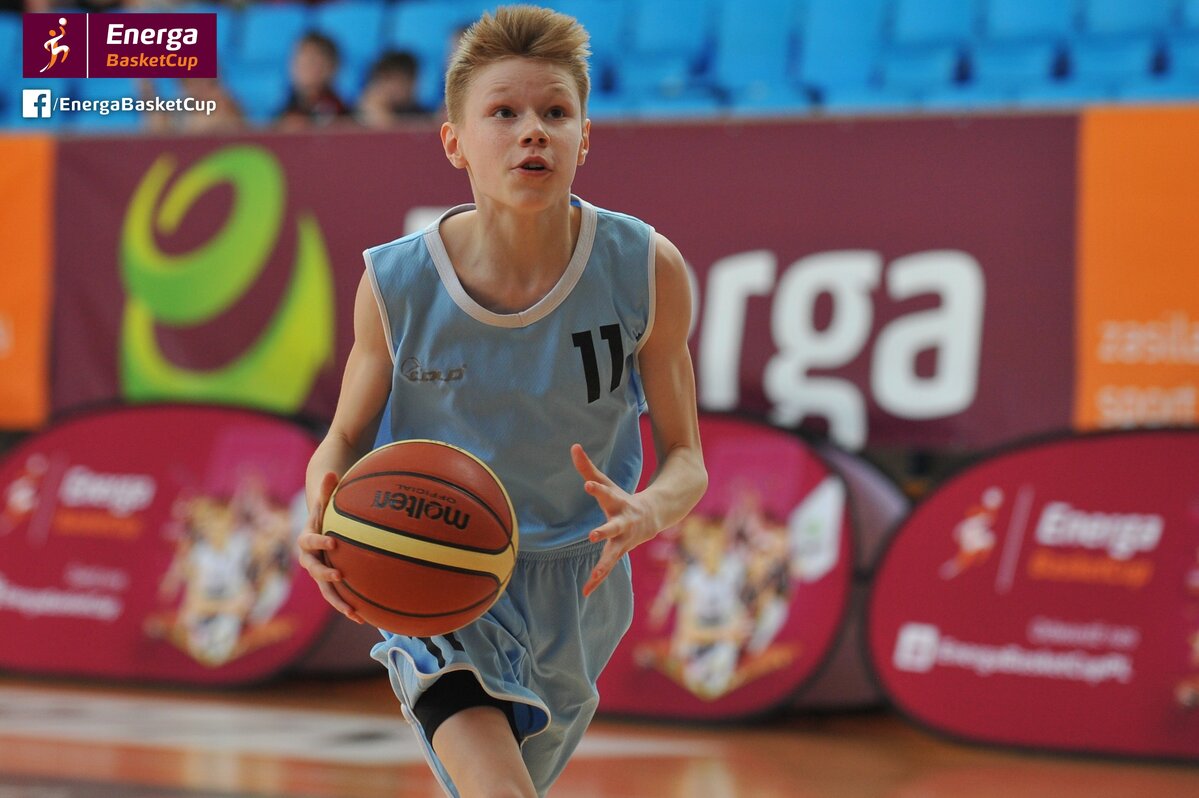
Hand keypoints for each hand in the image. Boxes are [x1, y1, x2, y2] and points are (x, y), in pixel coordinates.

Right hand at [296, 471, 364, 623]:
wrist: (318, 530)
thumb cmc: (325, 513)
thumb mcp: (325, 501)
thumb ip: (327, 490)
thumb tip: (332, 472)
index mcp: (306, 539)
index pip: (309, 541)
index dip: (319, 541)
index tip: (333, 541)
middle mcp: (309, 559)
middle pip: (314, 570)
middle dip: (325, 575)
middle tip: (339, 576)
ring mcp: (319, 573)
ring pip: (326, 591)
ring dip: (339, 601)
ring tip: (355, 612)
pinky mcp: (329, 583)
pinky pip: (338, 596)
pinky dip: (349, 606)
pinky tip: (365, 618)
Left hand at [571, 444, 660, 597]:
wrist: (653, 517)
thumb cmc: (622, 499)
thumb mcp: (607, 483)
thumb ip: (587, 467)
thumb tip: (573, 446)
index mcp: (617, 502)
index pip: (605, 492)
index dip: (597, 488)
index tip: (587, 484)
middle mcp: (622, 522)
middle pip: (613, 526)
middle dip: (604, 531)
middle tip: (593, 535)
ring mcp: (623, 540)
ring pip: (613, 554)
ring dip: (603, 565)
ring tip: (593, 577)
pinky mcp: (619, 552)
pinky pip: (607, 568)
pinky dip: (597, 579)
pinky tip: (586, 592)